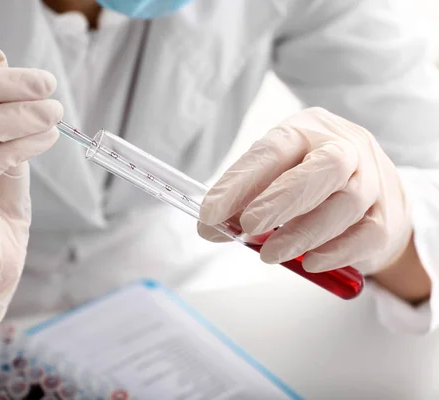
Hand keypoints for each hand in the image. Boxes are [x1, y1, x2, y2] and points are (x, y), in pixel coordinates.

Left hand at [198, 107, 411, 275]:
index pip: (272, 151)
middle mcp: (346, 147)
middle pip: (324, 168)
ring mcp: (373, 180)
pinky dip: (336, 251)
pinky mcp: (387, 216)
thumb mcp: (276, 175)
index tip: (209, 213)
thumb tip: (210, 228)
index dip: (239, 183)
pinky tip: (310, 262)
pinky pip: (367, 234)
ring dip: (303, 233)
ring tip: (269, 254)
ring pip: (347, 202)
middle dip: (281, 200)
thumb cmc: (312, 181)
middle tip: (248, 227)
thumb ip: (244, 198)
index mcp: (307, 131)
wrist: (373, 195)